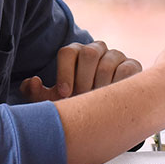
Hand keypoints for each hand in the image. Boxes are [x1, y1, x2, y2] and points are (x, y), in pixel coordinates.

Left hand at [19, 41, 142, 102]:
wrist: (105, 113)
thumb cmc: (76, 103)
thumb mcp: (55, 101)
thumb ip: (37, 93)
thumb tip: (33, 82)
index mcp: (75, 54)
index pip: (68, 52)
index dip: (64, 72)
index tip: (64, 93)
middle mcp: (95, 50)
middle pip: (89, 53)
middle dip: (83, 80)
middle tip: (82, 98)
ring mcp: (115, 56)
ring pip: (107, 62)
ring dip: (100, 85)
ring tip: (96, 101)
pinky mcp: (132, 65)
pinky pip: (126, 69)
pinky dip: (118, 84)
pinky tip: (112, 97)